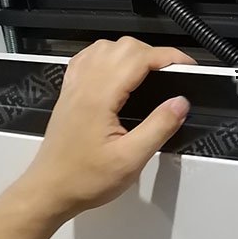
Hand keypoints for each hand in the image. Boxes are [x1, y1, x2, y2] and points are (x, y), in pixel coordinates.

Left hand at [17, 37, 193, 220]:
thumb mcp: (131, 159)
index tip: (188, 66)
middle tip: (173, 73)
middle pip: (122, 47)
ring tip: (150, 71)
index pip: (138, 58)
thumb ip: (159, 127)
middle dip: (153, 53)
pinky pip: (88, 59)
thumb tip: (181, 102)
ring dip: (131, 52)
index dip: (168, 56)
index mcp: (100, 97)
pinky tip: (118, 70)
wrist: (49, 191)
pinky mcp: (69, 94)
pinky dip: (108, 55)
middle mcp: (84, 85)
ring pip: (105, 48)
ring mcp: (74, 87)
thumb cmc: (85, 179)